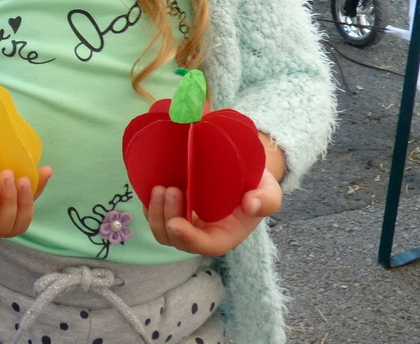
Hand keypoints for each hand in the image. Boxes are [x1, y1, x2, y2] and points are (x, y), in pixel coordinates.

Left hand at [144, 169, 282, 256]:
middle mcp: (203, 234)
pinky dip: (150, 207)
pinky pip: (155, 217)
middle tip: (170, 189)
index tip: (175, 223)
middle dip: (168, 218)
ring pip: (162, 232)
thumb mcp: (269, 191)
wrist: (241, 172)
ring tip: (159, 187)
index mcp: (225, 236)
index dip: (189, 238)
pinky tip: (151, 189)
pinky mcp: (174, 211)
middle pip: (177, 240)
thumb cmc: (256, 186)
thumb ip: (266, 200)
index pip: (205, 246)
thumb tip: (250, 205)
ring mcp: (187, 224)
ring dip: (156, 213)